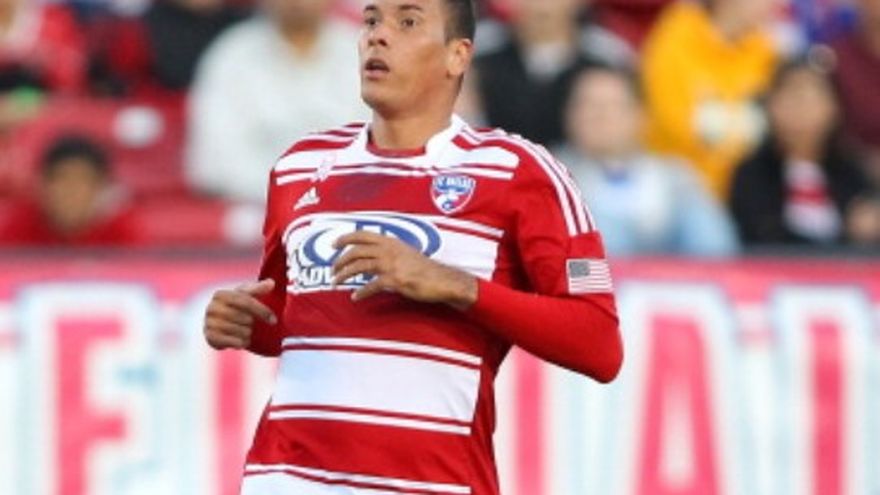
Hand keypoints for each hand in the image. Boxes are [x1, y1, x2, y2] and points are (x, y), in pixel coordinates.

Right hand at [203, 279, 277, 350]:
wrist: (220, 322)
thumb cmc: (237, 305)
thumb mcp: (247, 294)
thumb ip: (259, 288)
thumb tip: (271, 282)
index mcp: (221, 295)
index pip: (246, 302)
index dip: (262, 311)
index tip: (274, 320)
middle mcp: (212, 308)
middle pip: (244, 318)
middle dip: (253, 323)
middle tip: (252, 324)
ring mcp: (209, 323)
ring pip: (240, 331)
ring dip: (248, 333)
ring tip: (247, 331)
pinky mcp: (210, 338)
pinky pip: (233, 342)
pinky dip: (242, 342)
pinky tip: (243, 340)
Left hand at [332, 231, 477, 309]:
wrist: (442, 279)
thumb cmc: (426, 268)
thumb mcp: (406, 252)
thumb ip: (390, 252)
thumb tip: (374, 257)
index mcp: (391, 241)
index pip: (362, 234)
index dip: (345, 238)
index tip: (333, 244)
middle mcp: (389, 250)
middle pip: (356, 251)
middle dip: (340, 260)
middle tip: (333, 270)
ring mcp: (391, 264)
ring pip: (359, 266)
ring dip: (344, 275)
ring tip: (336, 282)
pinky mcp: (395, 280)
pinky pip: (371, 286)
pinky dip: (361, 292)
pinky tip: (355, 297)